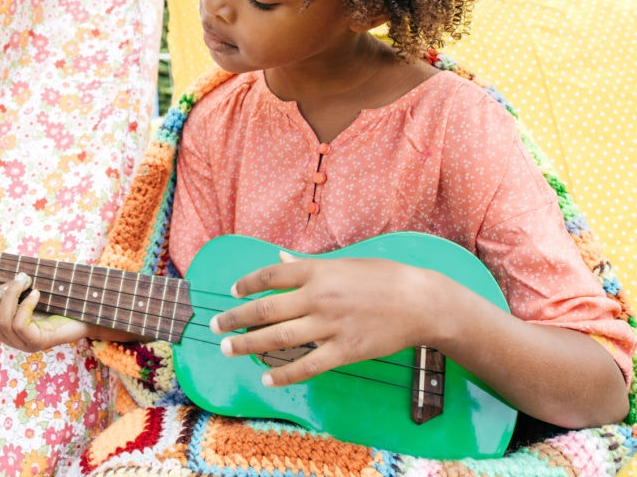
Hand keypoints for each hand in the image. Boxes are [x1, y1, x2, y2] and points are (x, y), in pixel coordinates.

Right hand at [0, 272, 89, 352]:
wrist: (89, 316)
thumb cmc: (62, 301)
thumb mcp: (34, 293)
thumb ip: (19, 287)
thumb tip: (10, 272)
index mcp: (8, 329)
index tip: (6, 282)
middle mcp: (13, 340)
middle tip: (18, 280)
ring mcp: (25, 344)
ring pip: (3, 322)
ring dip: (12, 296)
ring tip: (27, 282)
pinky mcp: (40, 343)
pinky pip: (20, 325)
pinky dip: (26, 305)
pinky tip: (37, 294)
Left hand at [209, 252, 441, 387]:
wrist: (420, 302)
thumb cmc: (384, 277)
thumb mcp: (344, 262)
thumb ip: (308, 265)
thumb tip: (280, 259)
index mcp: (318, 270)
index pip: (271, 276)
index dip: (247, 284)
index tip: (233, 292)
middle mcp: (318, 297)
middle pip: (266, 309)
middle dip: (236, 318)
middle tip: (216, 326)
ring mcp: (330, 326)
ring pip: (279, 337)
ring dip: (249, 344)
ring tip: (228, 348)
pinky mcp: (344, 350)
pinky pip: (307, 365)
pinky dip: (284, 374)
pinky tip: (267, 377)